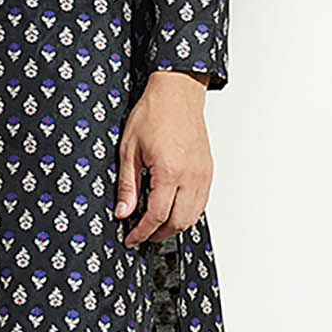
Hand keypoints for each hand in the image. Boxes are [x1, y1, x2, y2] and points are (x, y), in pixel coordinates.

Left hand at [114, 70, 212, 247]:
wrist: (177, 93)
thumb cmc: (154, 113)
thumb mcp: (129, 150)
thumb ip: (127, 185)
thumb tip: (123, 212)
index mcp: (169, 171)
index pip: (156, 216)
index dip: (141, 232)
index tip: (131, 238)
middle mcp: (190, 176)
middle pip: (178, 222)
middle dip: (158, 234)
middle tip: (140, 235)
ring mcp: (203, 175)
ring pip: (193, 216)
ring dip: (174, 226)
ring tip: (155, 225)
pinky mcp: (208, 171)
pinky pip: (201, 203)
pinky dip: (187, 213)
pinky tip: (172, 210)